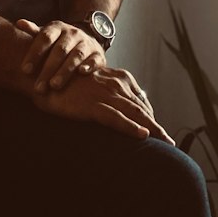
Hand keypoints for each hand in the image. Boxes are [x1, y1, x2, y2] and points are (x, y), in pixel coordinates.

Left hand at [15, 18, 106, 92]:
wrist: (87, 38)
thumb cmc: (59, 42)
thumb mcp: (47, 34)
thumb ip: (33, 32)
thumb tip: (19, 23)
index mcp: (57, 28)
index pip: (45, 38)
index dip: (34, 54)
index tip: (25, 70)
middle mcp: (72, 34)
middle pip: (59, 50)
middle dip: (48, 69)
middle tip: (38, 87)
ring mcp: (86, 43)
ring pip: (76, 55)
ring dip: (65, 70)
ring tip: (54, 85)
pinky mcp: (98, 54)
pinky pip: (94, 59)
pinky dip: (89, 65)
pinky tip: (82, 72)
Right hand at [31, 63, 173, 143]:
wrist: (46, 74)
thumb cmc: (67, 82)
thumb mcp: (92, 85)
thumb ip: (107, 94)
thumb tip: (117, 107)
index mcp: (119, 79)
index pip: (140, 102)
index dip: (151, 117)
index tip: (160, 132)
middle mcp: (117, 85)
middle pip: (142, 109)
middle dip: (157, 127)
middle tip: (171, 143)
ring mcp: (106, 95)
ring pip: (135, 114)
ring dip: (153, 129)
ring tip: (166, 143)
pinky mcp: (93, 105)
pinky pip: (116, 119)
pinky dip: (130, 127)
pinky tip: (142, 135)